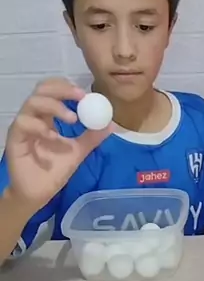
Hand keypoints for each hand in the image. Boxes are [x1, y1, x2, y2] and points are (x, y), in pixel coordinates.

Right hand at [5, 78, 113, 213]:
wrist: (39, 193)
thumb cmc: (54, 171)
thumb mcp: (78, 152)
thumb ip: (92, 138)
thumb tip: (111, 124)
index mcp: (47, 117)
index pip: (53, 91)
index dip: (68, 88)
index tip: (86, 95)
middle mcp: (34, 117)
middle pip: (42, 90)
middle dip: (62, 90)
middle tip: (80, 97)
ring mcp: (23, 126)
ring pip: (32, 102)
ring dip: (54, 106)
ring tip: (72, 119)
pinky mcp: (15, 138)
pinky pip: (24, 123)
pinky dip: (40, 126)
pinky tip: (53, 137)